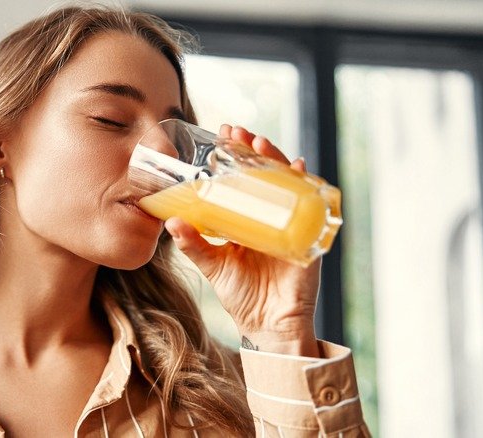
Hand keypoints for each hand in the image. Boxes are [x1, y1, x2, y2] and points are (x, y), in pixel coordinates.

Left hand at [165, 125, 320, 356]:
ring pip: (286, 183)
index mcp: (248, 219)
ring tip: (260, 144)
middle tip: (237, 132)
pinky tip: (298, 168)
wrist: (269, 326)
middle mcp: (271, 216)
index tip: (222, 135)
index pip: (242, 179)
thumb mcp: (214, 265)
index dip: (235, 157)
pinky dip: (305, 186)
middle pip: (265, 174)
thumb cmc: (243, 295)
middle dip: (253, 150)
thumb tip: (172, 221)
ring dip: (275, 160)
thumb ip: (194, 244)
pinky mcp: (308, 236)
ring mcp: (291, 223)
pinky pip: (310, 206)